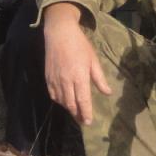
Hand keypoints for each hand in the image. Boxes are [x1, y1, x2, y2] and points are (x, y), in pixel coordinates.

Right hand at [42, 3, 111, 125]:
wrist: (59, 33)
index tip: (88, 122)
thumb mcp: (93, 60)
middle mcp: (66, 81)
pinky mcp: (48, 77)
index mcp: (80, 77)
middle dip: (78, 115)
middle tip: (83, 121)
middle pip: (71, 104)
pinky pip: (53, 95)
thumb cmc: (80, 45)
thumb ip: (99, 78)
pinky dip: (59, 101)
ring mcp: (55, 80)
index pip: (83, 101)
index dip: (86, 113)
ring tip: (76, 113)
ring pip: (62, 101)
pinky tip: (64, 102)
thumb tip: (107, 93)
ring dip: (69, 109)